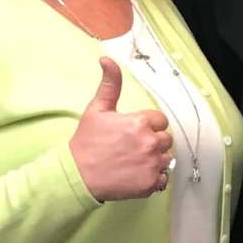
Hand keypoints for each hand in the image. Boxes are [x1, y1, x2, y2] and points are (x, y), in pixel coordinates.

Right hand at [69, 57, 173, 201]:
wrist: (77, 175)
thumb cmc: (86, 143)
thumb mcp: (97, 110)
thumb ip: (109, 85)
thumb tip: (107, 59)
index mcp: (140, 122)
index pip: (160, 120)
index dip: (147, 126)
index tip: (132, 132)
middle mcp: (150, 142)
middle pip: (165, 139)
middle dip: (152, 142)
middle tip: (130, 148)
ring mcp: (152, 163)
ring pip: (165, 158)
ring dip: (153, 160)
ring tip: (132, 162)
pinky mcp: (152, 183)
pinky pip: (164, 178)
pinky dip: (153, 177)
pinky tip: (135, 174)